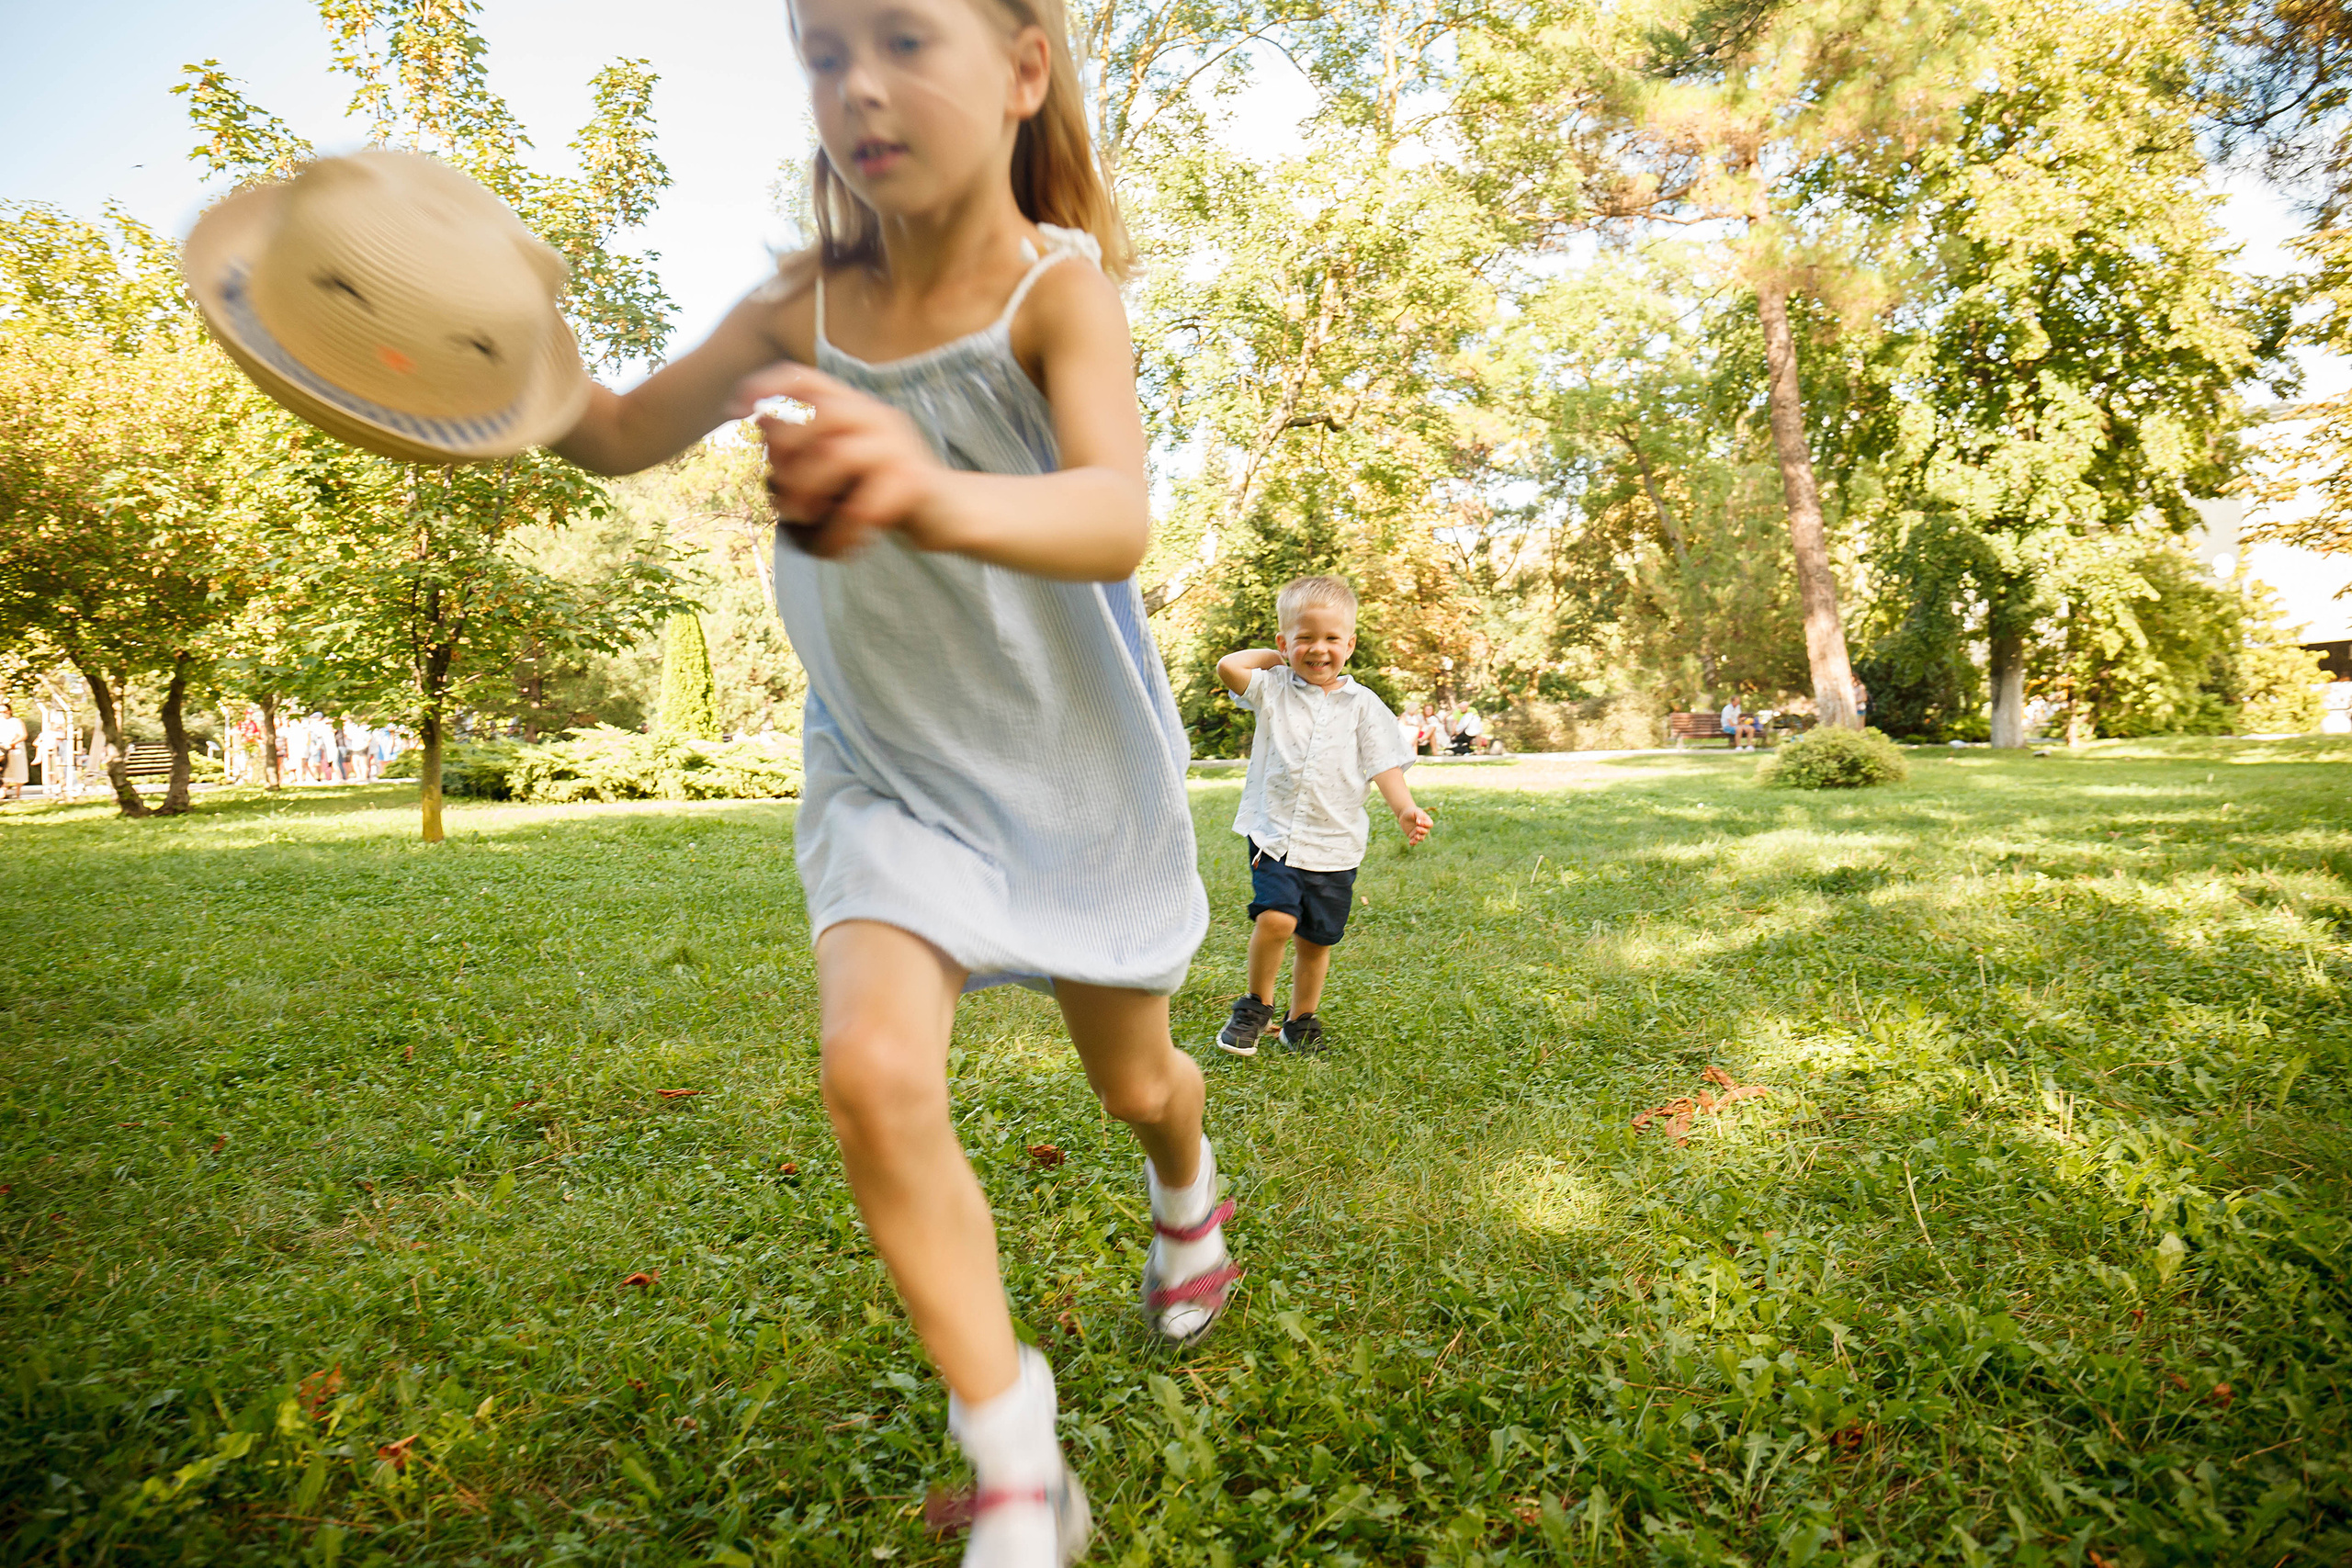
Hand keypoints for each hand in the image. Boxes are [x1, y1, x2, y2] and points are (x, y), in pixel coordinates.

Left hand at [729, 364, 944, 559]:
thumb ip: (804, 452)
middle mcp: (875, 415)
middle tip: (778, 492)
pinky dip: (837, 536)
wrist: (951, 514)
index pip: (801, 377)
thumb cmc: (883, 493)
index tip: (733, 414)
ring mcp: (898, 445)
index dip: (762, 388)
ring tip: (802, 522)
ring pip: (833, 456)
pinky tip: (834, 549)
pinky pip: (862, 508)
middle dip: (782, 454)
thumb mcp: (841, 465)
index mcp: (854, 406)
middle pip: (814, 414)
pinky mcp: (913, 483)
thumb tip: (751, 448)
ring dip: (804, 495)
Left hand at [1397, 805, 1431, 844]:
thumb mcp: (1416, 812)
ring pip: (1421, 838)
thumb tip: (1419, 823)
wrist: (1404, 815)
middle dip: (1422, 831)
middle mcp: (1424, 828)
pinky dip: (1413, 842)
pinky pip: (1415, 841)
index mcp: (1427, 821)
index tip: (1419, 823)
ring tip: (1415, 837)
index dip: (1426, 824)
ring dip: (1419, 838)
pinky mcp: (1413, 836)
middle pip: (1426, 832)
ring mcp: (1419, 833)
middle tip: (1417, 829)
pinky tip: (1410, 842)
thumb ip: (1419, 816)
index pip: (1430, 824)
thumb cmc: (1412, 811)